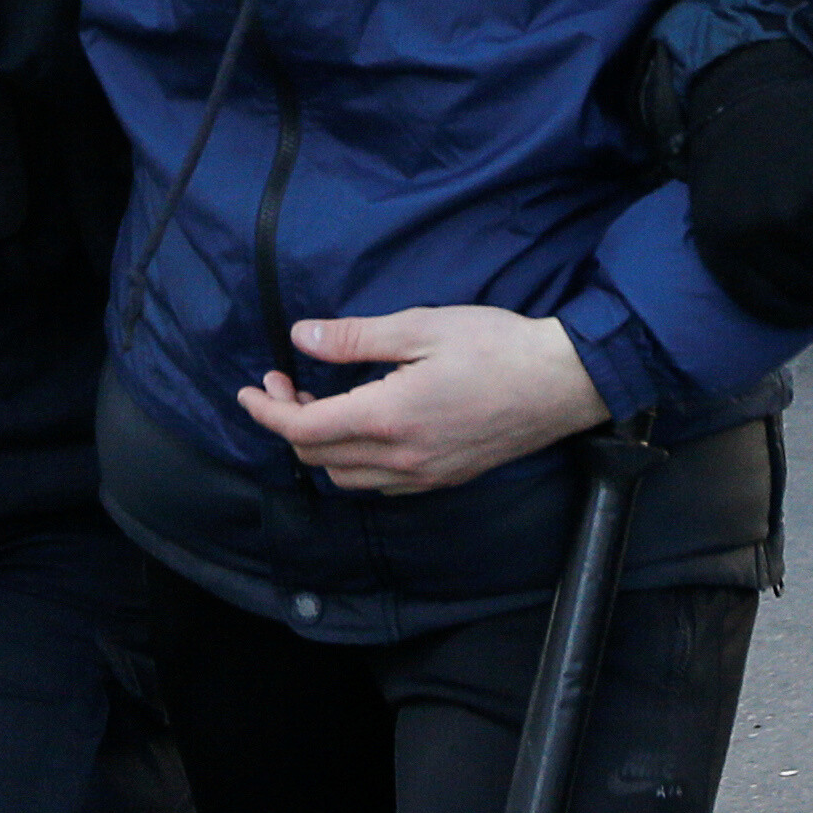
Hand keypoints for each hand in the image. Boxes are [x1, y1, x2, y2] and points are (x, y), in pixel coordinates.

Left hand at [240, 308, 604, 494]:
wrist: (562, 383)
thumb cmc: (496, 346)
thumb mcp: (421, 327)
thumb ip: (355, 337)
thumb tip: (303, 336)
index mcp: (389, 418)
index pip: (304, 431)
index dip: (267, 412)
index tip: (250, 390)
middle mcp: (401, 459)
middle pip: (318, 459)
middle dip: (288, 423)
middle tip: (286, 383)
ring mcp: (424, 476)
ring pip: (346, 478)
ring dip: (319, 447)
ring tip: (319, 405)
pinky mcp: (443, 479)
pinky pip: (379, 485)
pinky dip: (353, 462)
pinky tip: (360, 428)